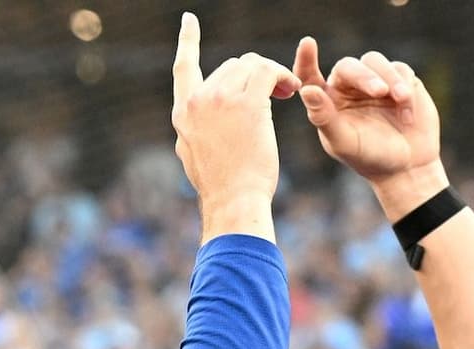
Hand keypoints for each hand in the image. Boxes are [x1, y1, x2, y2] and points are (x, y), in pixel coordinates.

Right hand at [171, 14, 299, 241]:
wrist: (234, 203)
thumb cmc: (222, 189)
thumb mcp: (194, 156)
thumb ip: (195, 129)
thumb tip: (197, 119)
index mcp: (183, 112)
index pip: (183, 67)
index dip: (188, 41)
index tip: (190, 20)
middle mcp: (198, 100)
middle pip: (230, 65)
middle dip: (254, 74)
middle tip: (277, 93)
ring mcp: (221, 99)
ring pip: (251, 64)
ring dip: (272, 74)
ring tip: (285, 92)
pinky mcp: (247, 103)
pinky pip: (268, 71)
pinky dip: (282, 75)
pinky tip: (291, 89)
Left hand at [293, 39, 444, 218]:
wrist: (407, 166)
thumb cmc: (370, 158)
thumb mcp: (345, 142)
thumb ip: (324, 117)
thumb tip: (307, 91)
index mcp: (328, 100)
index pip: (311, 76)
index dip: (306, 60)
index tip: (307, 43)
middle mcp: (348, 86)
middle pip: (349, 66)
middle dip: (366, 77)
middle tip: (381, 92)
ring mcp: (375, 80)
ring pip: (375, 61)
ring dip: (390, 78)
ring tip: (400, 99)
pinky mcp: (399, 79)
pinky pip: (400, 69)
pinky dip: (405, 88)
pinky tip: (408, 114)